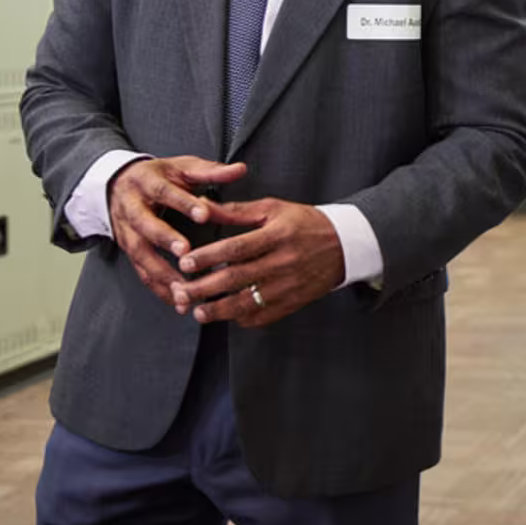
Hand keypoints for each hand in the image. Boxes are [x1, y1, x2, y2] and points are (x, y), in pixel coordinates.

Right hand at [108, 156, 246, 305]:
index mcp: (146, 183)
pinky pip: (142, 273)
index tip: (204, 214)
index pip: (165, 192)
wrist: (117, 185)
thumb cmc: (158, 176)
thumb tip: (240, 169)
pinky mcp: (129, 252)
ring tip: (185, 289)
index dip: (184, 203)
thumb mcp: (181, 167)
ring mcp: (127, 232)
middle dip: (165, 240)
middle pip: (145, 226)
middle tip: (186, 255)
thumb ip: (210, 171)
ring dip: (161, 274)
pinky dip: (159, 289)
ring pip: (141, 255)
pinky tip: (178, 301)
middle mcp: (132, 208)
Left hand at [173, 199, 345, 327]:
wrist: (345, 244)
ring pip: (247, 303)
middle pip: (237, 279)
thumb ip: (236, 211)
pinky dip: (242, 318)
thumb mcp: (273, 209)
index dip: (208, 257)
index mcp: (278, 235)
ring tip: (197, 312)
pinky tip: (226, 316)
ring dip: (218, 311)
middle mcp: (284, 262)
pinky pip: (263, 315)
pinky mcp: (294, 302)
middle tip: (180, 291)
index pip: (237, 248)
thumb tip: (201, 206)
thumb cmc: (304, 223)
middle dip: (204, 288)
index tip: (185, 262)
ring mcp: (289, 285)